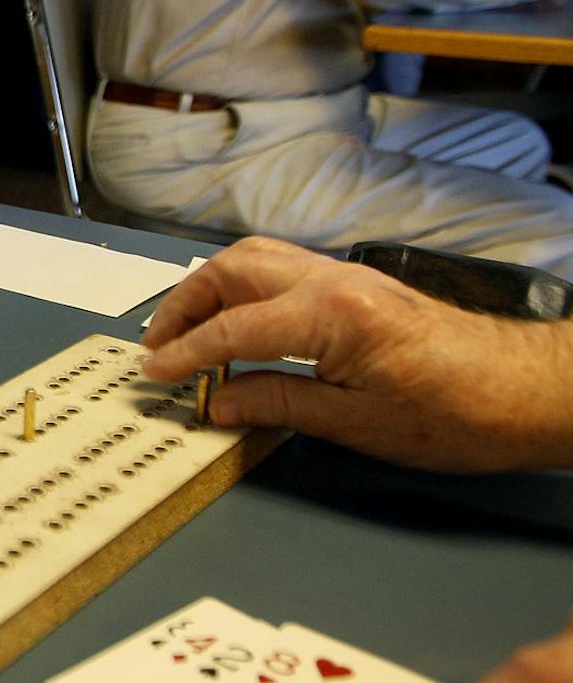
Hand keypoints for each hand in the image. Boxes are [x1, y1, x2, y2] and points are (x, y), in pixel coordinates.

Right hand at [141, 236, 572, 472]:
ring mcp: (347, 276)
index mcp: (330, 314)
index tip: (155, 373)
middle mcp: (333, 280)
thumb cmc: (459, 412)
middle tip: (159, 347)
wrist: (527, 391)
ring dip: (211, 288)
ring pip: (255, 258)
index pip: (232, 328)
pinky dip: (244, 288)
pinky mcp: (359, 285)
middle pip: (231, 270)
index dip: (186, 353)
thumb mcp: (357, 424)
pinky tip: (237, 321)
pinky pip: (282, 269)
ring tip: (187, 329)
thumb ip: (278, 404)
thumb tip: (220, 401)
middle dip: (185, 304)